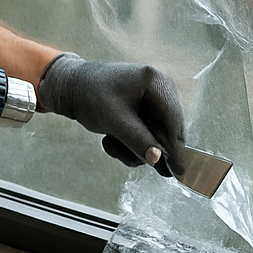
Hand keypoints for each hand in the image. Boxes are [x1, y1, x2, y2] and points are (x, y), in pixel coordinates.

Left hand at [38, 54, 184, 176]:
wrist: (72, 87)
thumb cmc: (90, 96)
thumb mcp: (113, 120)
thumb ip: (137, 139)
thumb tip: (158, 160)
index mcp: (156, 80)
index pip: (173, 120)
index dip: (177, 148)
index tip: (180, 171)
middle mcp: (161, 87)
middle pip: (168, 130)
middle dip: (145, 146)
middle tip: (120, 148)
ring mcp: (156, 99)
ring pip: (157, 137)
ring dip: (133, 147)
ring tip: (109, 141)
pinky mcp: (148, 110)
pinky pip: (148, 135)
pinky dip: (130, 143)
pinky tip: (111, 138)